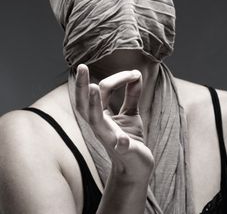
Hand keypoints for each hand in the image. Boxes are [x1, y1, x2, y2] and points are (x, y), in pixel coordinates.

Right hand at [74, 64, 153, 179]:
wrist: (136, 168)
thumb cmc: (130, 139)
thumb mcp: (130, 114)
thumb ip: (131, 95)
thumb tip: (136, 74)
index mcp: (101, 115)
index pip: (102, 91)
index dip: (117, 79)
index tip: (135, 74)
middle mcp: (100, 126)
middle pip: (84, 104)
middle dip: (82, 86)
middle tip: (81, 67)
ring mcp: (109, 139)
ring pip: (95, 121)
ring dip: (94, 104)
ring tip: (94, 87)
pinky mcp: (123, 151)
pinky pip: (119, 147)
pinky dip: (120, 143)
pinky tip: (121, 140)